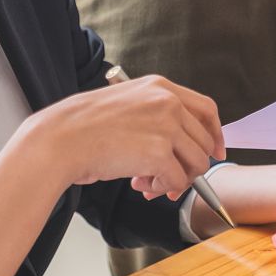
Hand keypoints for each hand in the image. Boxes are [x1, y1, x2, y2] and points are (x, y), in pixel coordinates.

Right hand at [15, 75, 223, 198]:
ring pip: (197, 164)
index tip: (215, 151)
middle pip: (205, 141)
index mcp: (159, 87)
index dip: (214, 134)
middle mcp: (167, 102)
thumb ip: (156, 116)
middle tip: (168, 179)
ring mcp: (165, 126)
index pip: (206, 109)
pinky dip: (162, 189)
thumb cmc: (84, 127)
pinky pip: (177, 180)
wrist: (60, 139)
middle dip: (190, 166)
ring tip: (148, 182)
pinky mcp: (158, 152)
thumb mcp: (126, 104)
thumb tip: (181, 148)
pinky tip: (139, 184)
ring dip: (175, 180)